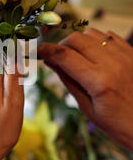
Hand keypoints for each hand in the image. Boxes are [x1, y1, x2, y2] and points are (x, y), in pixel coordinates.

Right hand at [38, 28, 132, 149]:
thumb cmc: (120, 125)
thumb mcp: (89, 109)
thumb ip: (69, 82)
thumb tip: (51, 62)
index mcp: (99, 82)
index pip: (64, 56)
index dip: (45, 50)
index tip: (35, 51)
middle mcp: (113, 63)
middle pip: (75, 39)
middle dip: (60, 46)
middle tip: (55, 58)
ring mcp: (126, 55)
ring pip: (91, 33)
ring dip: (78, 42)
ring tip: (76, 58)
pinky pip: (108, 36)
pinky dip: (95, 41)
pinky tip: (93, 55)